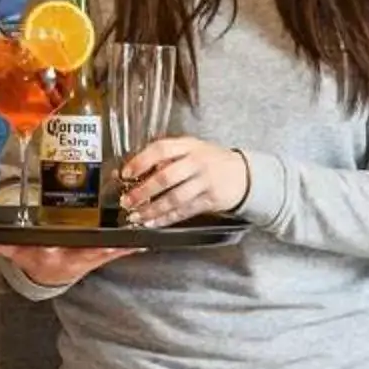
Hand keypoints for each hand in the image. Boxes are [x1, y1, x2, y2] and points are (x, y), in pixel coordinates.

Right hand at [0, 243, 140, 286]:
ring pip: (108, 252)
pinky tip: (145, 243)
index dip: (69, 250)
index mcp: (55, 256)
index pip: (59, 252)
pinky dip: (131, 248)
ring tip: (137, 239)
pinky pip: (118, 252)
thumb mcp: (16, 253)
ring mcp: (90, 258)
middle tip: (114, 244)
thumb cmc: (35, 259)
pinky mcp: (101, 256)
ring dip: (122, 247)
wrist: (51, 273)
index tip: (76, 248)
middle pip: (90, 252)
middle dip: (103, 248)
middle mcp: (75, 258)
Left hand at [119, 136, 249, 227]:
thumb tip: (131, 170)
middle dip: (143, 191)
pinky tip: (154, 222)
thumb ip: (164, 157)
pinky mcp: (210, 199)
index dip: (141, 161)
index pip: (161, 149)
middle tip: (127, 200)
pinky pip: (184, 211)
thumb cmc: (209, 161)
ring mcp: (205, 181)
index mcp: (188, 145)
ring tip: (136, 215)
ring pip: (174, 198)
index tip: (125, 173)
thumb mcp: (190, 149)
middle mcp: (196, 162)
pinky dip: (167, 218)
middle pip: (166, 177)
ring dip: (152, 209)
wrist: (242, 174)